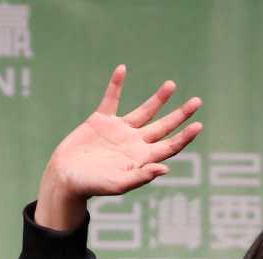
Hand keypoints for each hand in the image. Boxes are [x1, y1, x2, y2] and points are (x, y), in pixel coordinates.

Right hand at [34, 65, 202, 230]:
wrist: (65, 177)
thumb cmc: (92, 186)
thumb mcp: (118, 184)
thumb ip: (141, 176)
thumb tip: (165, 169)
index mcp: (141, 158)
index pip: (169, 146)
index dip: (184, 137)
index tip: (197, 125)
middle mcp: (134, 142)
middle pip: (163, 126)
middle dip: (180, 115)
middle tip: (197, 102)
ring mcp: (119, 130)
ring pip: (144, 111)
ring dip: (158, 98)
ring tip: (171, 85)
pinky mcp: (101, 120)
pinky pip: (111, 99)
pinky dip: (116, 85)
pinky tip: (122, 69)